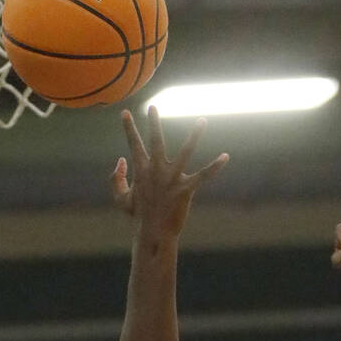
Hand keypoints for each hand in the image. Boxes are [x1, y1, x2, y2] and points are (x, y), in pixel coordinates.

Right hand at [111, 106, 228, 238]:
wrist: (153, 233)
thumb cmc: (138, 216)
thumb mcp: (120, 199)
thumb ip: (115, 179)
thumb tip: (121, 160)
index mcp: (141, 171)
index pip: (134, 145)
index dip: (129, 129)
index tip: (125, 113)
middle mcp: (156, 171)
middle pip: (156, 142)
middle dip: (154, 124)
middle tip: (153, 107)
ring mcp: (172, 180)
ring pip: (186, 152)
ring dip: (194, 135)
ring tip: (202, 120)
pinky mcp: (186, 190)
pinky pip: (203, 176)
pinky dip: (215, 167)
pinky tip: (225, 156)